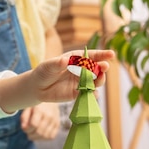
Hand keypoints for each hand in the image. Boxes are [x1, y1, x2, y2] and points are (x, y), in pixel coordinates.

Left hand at [0, 49, 114, 113]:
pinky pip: (88, 94)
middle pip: (96, 68)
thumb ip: (56, 63)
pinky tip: (93, 93)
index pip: (91, 56)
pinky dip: (92, 94)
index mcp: (76, 58)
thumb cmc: (44, 72)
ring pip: (95, 81)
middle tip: (105, 67)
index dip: (102, 55)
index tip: (111, 55)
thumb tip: (64, 61)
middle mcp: (81, 69)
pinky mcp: (78, 93)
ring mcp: (81, 82)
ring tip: (99, 78)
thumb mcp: (48, 66)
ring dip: (99, 80)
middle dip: (102, 67)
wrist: (38, 87)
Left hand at [21, 102, 60, 140]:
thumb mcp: (27, 107)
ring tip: (33, 134)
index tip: (24, 128)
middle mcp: (49, 115)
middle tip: (28, 133)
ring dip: (37, 138)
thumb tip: (24, 128)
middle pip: (39, 132)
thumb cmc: (35, 103)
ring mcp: (55, 120)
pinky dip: (44, 138)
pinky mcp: (58, 124)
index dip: (27, 129)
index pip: (33, 125)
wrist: (49, 97)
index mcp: (40, 110)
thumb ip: (24, 117)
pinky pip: (51, 136)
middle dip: (31, 135)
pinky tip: (40, 134)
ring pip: (45, 136)